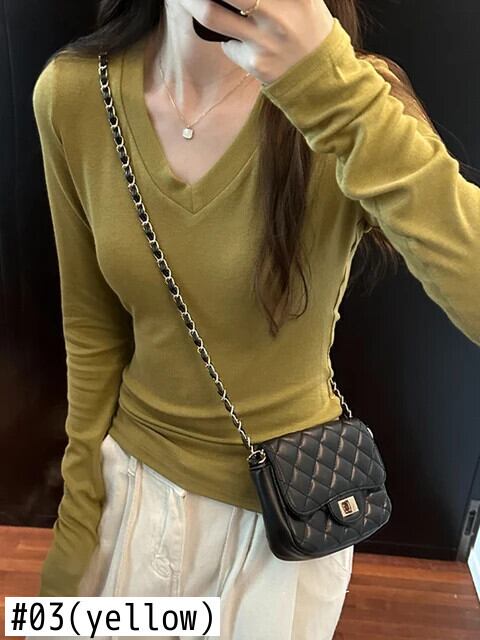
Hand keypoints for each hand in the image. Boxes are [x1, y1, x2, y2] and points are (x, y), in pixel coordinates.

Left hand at [182, 0, 334, 84]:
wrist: (322, 79)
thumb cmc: (309, 31)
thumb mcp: (303, 0)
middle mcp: (279, 13)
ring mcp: (265, 40)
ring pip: (211, 15)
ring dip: (194, 3)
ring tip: (189, 1)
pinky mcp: (255, 63)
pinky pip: (228, 46)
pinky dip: (230, 42)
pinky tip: (245, 45)